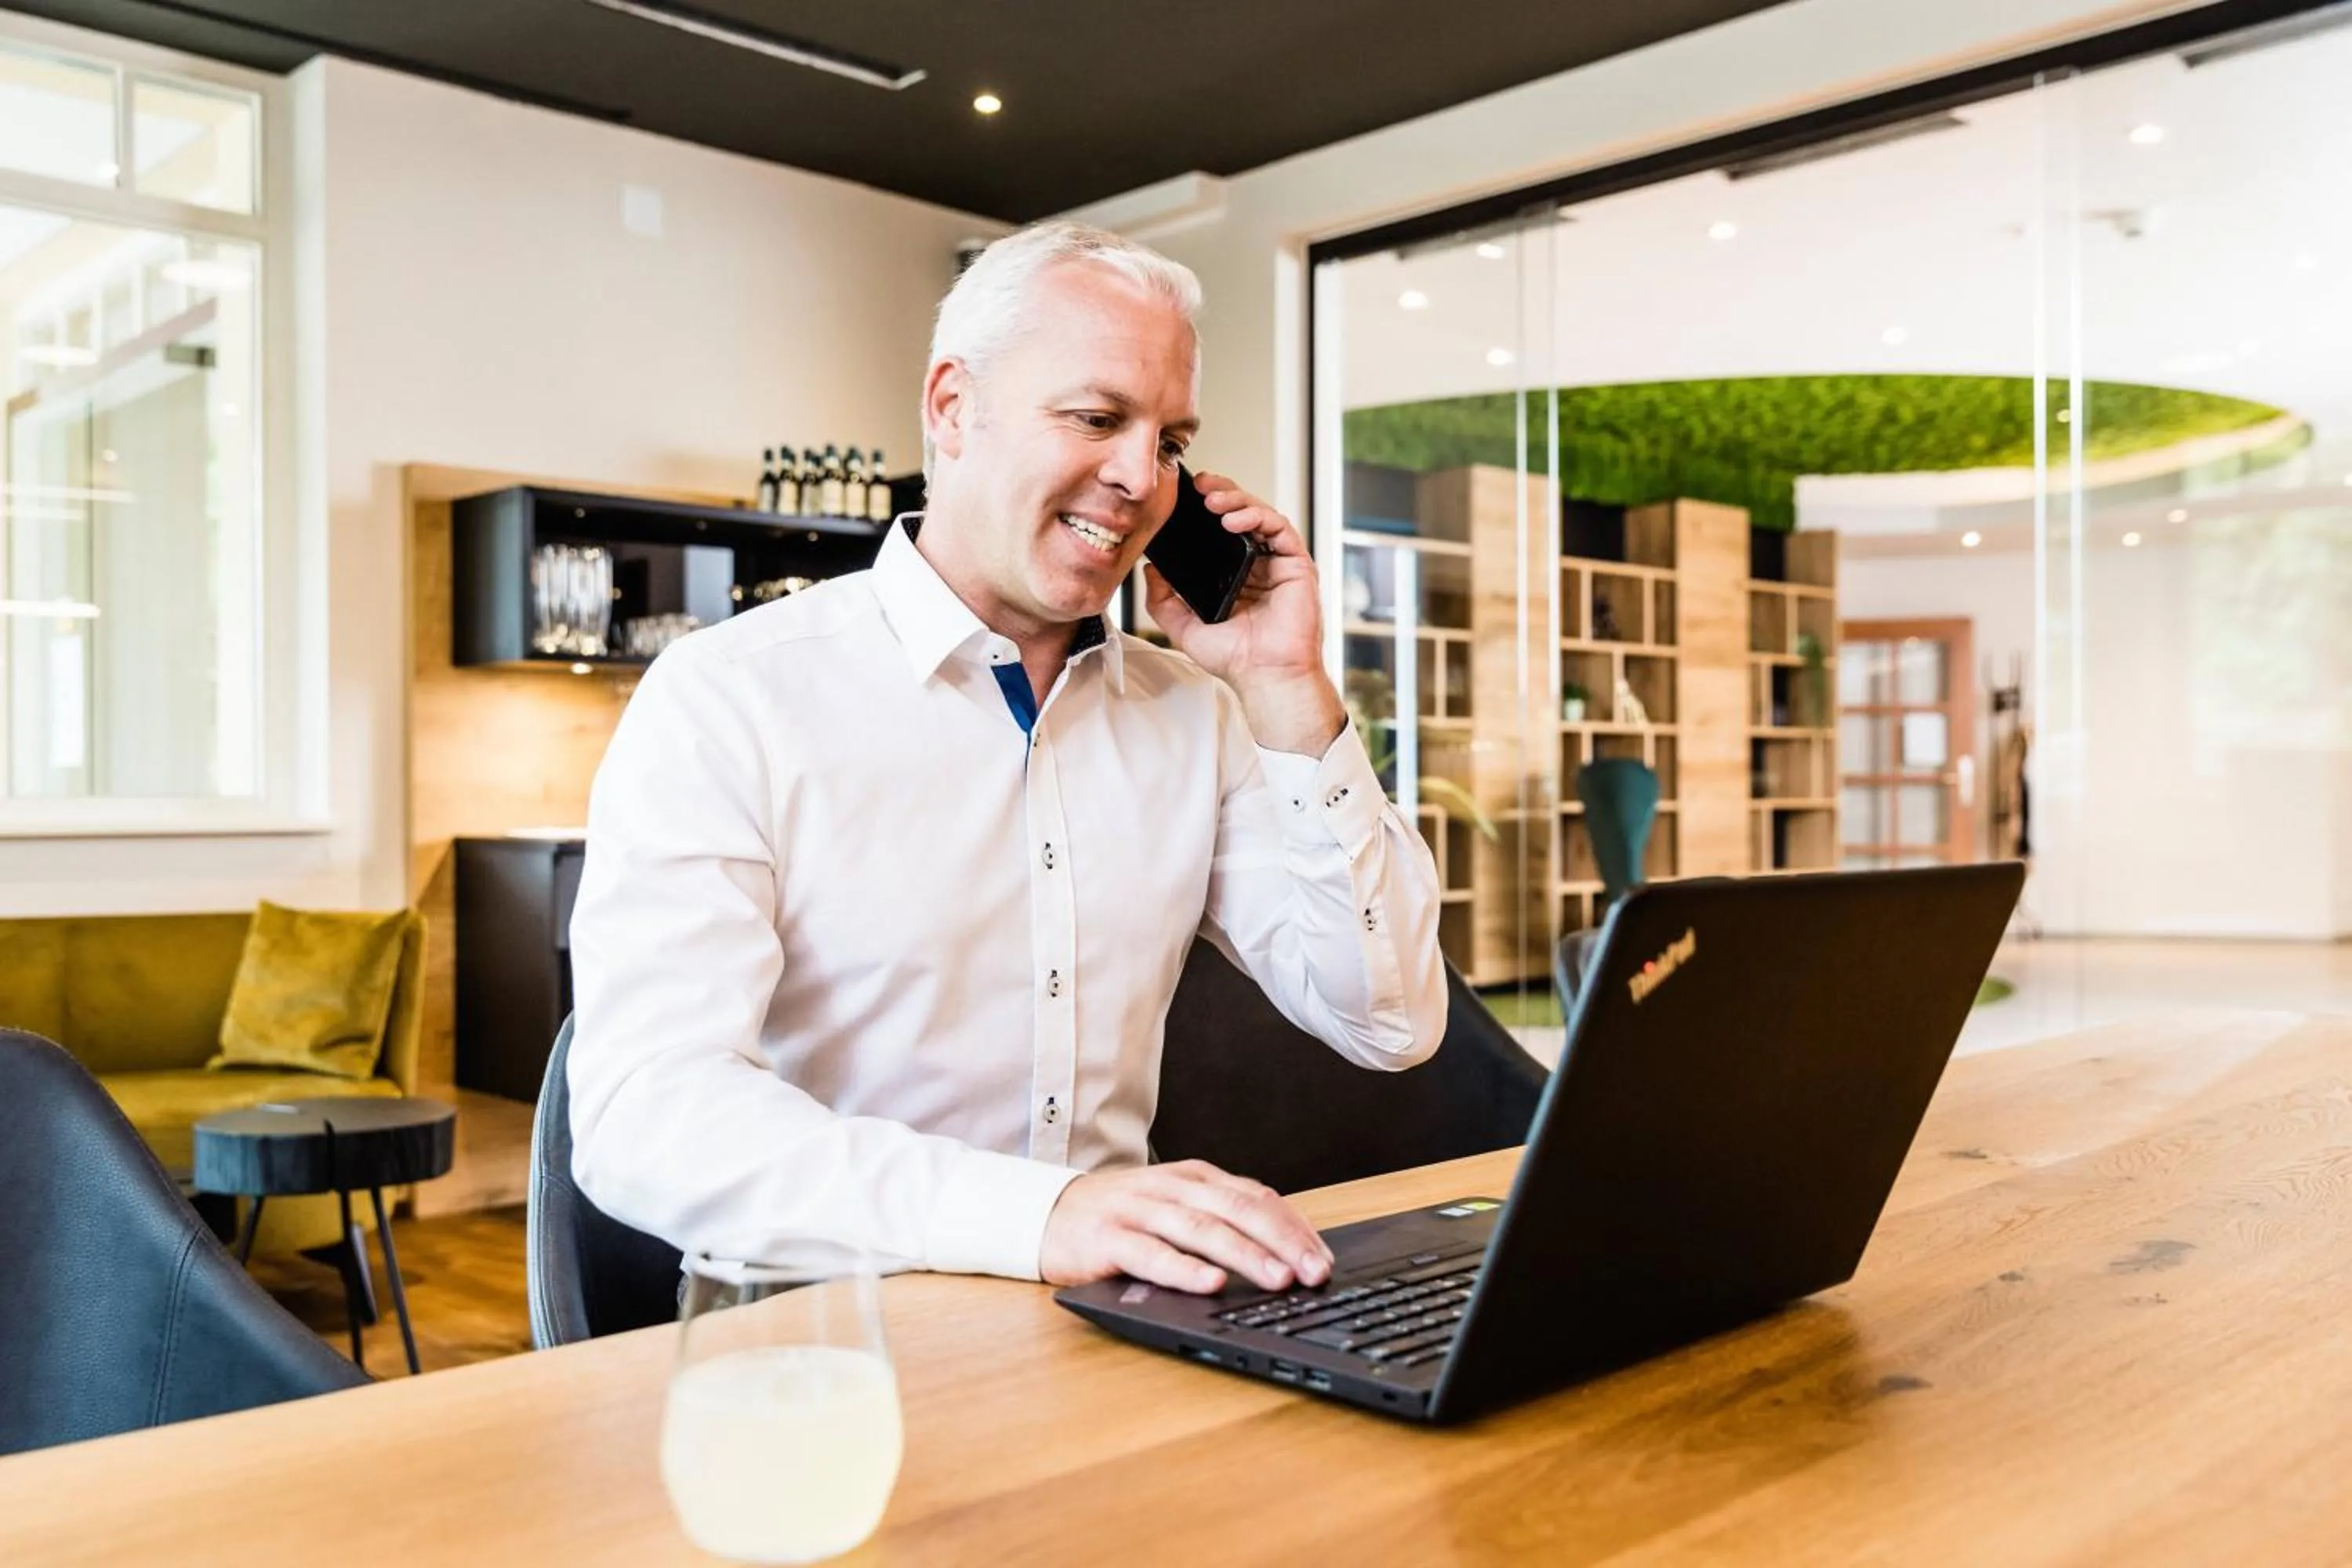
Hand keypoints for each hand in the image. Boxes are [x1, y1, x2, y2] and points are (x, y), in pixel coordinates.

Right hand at [1039, 1160, 1335, 1294]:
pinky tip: (1211, 1283)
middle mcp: (1172, 1188)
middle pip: (1238, 1210)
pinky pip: (1152, 1254)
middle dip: (1283, 1241)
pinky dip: (1184, 1269)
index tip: (1324, 1258)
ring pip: (1202, 1230)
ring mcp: (1139, 1211)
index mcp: (1194, 1179)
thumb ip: (1219, 1220)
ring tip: (1278, 1279)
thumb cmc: (1121, 1216)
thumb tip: (1283, 1253)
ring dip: (1245, 1254)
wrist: (1046, 1213)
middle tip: (1315, 1272)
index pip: (1257, 1198)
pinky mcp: (1109, 1238)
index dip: (1295, 1228)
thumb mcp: (1175, 1207)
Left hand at [1144, 472, 1345, 756]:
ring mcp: (1278, 563)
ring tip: (1214, 502)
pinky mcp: (1297, 565)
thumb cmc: (1234, 658)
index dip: (1204, 510)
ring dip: (1237, 500)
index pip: (1220, 530)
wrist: (1265, 676)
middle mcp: (1258, 565)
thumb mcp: (1183, 627)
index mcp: (1234, 574)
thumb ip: (1162, 600)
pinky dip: (1259, 517)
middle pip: (1241, 513)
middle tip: (1199, 486)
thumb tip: (1150, 570)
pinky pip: (1280, 530)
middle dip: (1220, 493)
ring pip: (1260, 515)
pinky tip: (1235, 520)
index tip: (1184, 497)